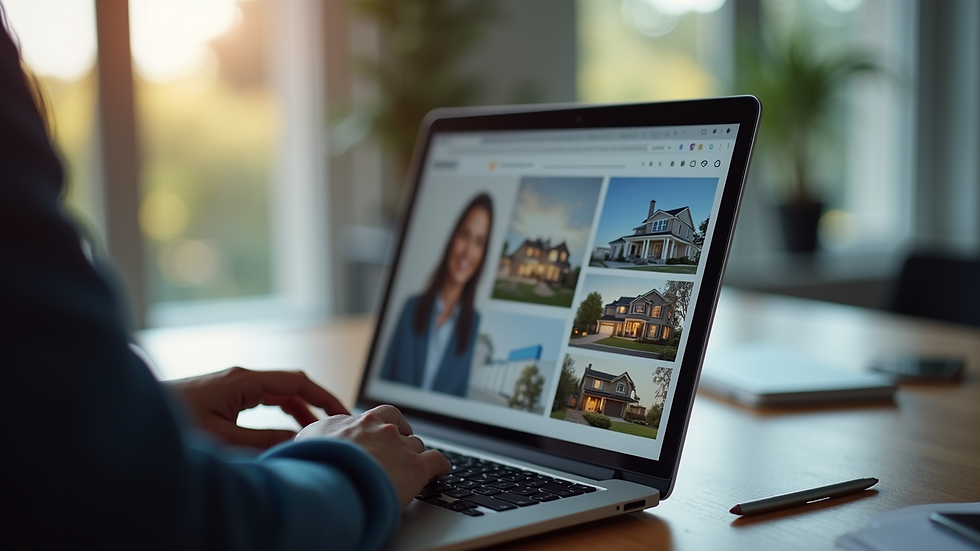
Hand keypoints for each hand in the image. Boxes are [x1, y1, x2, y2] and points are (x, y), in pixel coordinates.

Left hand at [165, 366, 348, 449]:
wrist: (131, 420)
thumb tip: (298, 441)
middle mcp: (240, 377)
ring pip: (277, 393)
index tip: (343, 413)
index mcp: (244, 381)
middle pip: (291, 384)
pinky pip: (262, 399)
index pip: (298, 381)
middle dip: (316, 403)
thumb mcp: (224, 440)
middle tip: (335, 424)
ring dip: (298, 410)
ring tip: (315, 432)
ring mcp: (231, 384)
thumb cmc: (174, 427)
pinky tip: (285, 430)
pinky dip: (280, 413)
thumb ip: (265, 441)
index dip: (324, 396)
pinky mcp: (222, 395)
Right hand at [296, 405, 450, 506]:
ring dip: (414, 458)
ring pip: (418, 447)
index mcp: (361, 421)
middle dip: (401, 444)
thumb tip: (312, 442)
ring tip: (410, 470)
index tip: (387, 432)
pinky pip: (437, 462)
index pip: (383, 415)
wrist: (332, 479)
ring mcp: (402, 447)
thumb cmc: (316, 463)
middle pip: (402, 432)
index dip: (388, 425)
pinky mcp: (417, 468)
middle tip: (396, 458)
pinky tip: (440, 471)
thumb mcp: (307, 441)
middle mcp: (384, 429)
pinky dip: (440, 466)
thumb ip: (317, 437)